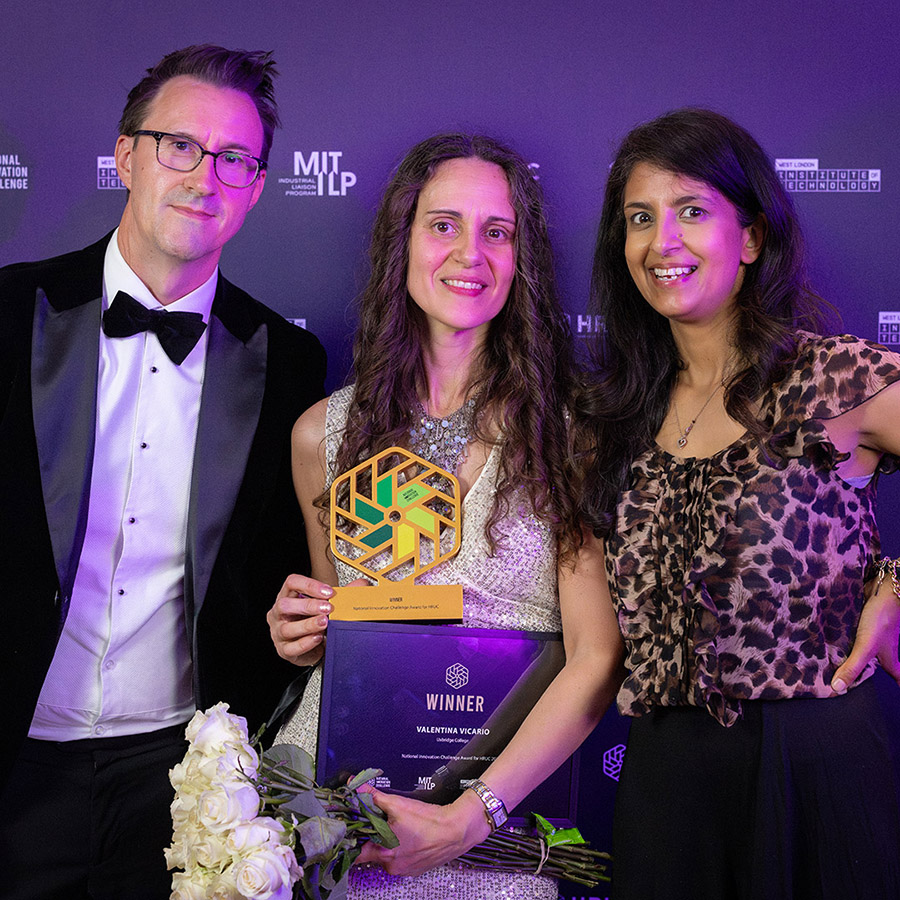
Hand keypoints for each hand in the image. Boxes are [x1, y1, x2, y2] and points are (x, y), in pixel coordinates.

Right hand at [267, 574, 334, 666]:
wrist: (311, 645)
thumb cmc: (314, 620)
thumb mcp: (327, 605)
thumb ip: (343, 594)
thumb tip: (362, 584)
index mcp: (288, 596)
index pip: (292, 583)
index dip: (309, 585)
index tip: (328, 591)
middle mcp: (279, 613)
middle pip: (285, 605)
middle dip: (308, 606)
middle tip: (328, 608)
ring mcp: (278, 632)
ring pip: (287, 628)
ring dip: (308, 625)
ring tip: (324, 623)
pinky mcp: (284, 650)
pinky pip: (292, 647)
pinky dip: (306, 643)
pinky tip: (318, 638)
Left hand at [354, 788, 490, 875]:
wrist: (457, 830)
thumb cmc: (430, 821)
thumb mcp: (398, 804)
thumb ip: (374, 797)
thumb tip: (357, 787)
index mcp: (384, 853)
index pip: (356, 853)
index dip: (352, 840)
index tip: (352, 830)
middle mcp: (393, 866)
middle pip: (373, 852)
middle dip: (373, 836)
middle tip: (378, 821)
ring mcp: (406, 869)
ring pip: (388, 855)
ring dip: (389, 842)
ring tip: (398, 826)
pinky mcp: (418, 867)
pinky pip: (403, 858)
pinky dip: (403, 847)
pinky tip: (410, 834)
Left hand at [831, 582, 899, 693]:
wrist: (884, 588)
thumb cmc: (881, 619)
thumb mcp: (866, 646)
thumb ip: (853, 666)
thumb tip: (838, 688)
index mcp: (888, 656)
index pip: (897, 675)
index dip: (898, 682)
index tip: (898, 689)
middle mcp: (884, 645)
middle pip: (882, 661)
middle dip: (872, 669)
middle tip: (859, 677)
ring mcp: (875, 631)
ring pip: (868, 645)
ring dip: (857, 651)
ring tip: (841, 658)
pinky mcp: (865, 619)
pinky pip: (857, 631)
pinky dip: (848, 635)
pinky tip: (835, 635)